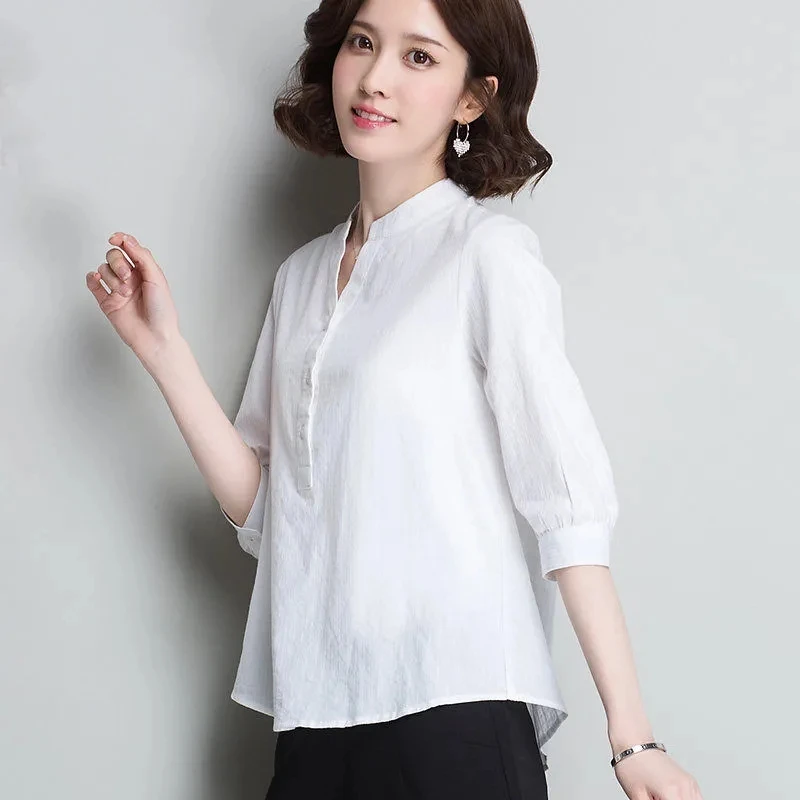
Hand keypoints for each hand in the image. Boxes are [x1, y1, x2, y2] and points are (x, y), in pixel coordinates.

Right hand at [86, 233, 180, 363]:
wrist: (155, 336)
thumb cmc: (162, 311)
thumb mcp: (157, 279)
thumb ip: (142, 257)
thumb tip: (127, 240)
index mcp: (145, 271)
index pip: (130, 248)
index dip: (121, 240)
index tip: (114, 239)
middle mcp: (130, 278)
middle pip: (113, 256)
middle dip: (118, 263)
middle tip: (127, 278)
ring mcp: (117, 289)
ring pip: (103, 269)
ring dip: (112, 277)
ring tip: (124, 293)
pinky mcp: (107, 301)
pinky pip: (93, 284)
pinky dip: (92, 279)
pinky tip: (97, 280)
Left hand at [614, 748, 702, 799]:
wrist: (633, 742)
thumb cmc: (631, 765)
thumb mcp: (637, 796)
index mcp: (672, 792)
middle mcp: (685, 787)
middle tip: (655, 799)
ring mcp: (690, 783)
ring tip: (659, 797)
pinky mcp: (689, 781)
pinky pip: (695, 799)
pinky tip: (669, 798)